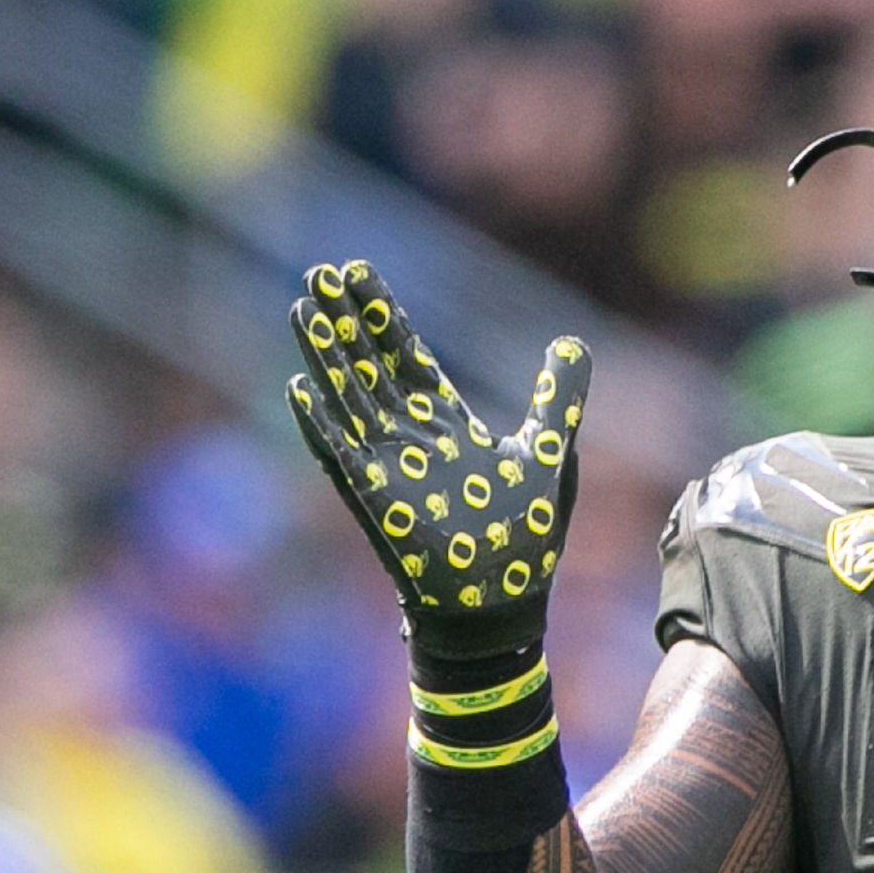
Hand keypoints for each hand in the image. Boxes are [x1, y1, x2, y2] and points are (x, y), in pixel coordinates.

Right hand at [284, 258, 587, 662]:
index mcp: (446, 423)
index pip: (407, 356)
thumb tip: (572, 341)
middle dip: (346, 320)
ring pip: (350, 398)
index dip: (384, 316)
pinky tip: (301, 389)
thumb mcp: (550, 452)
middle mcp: (409, 438)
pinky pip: (342, 456)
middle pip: (370, 365)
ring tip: (302, 308)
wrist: (505, 600)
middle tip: (319, 272)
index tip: (359, 272)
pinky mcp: (377, 499)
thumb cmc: (524, 534)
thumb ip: (558, 398)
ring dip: (326, 355)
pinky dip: (322, 424)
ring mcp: (388, 466)